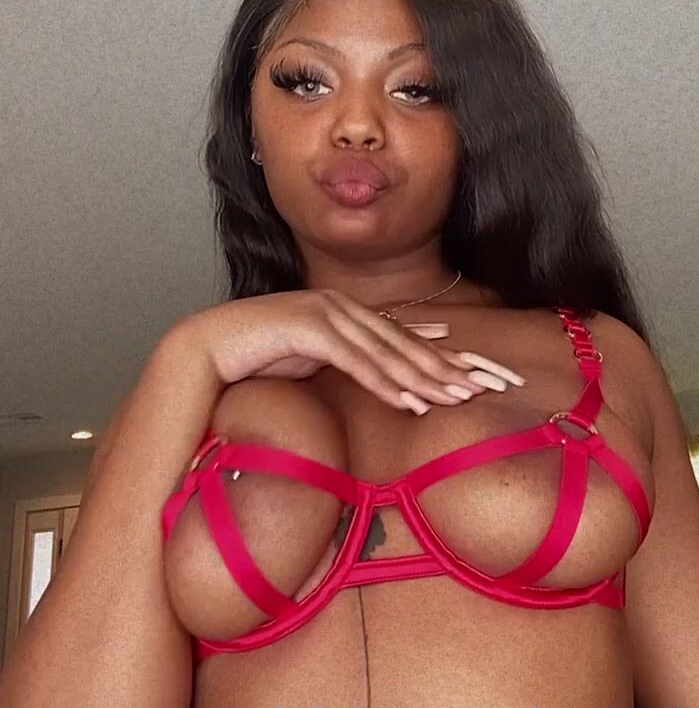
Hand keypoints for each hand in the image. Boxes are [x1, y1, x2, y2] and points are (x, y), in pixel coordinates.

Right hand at [177, 288, 524, 413]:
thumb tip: (384, 376)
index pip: (402, 336)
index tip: (477, 371)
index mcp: (345, 311)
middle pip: (403, 342)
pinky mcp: (308, 328)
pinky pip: (355, 361)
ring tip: (455, 399)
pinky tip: (409, 401)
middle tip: (483, 388)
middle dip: (446, 367)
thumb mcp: (311, 361)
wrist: (207, 346)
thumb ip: (347, 362)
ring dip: (423, 377)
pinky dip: (385, 382)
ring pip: (385, 352)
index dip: (442, 354)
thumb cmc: (257, 357)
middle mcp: (341, 306)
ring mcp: (325, 312)